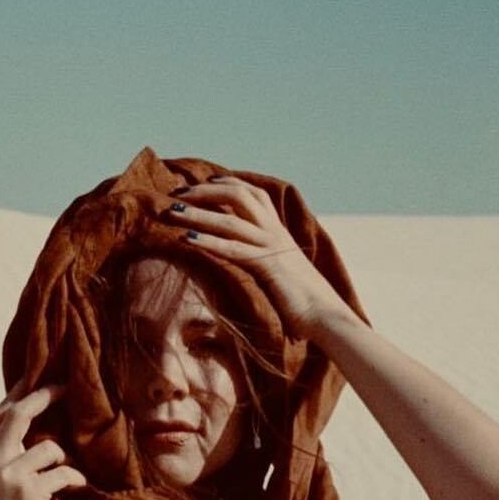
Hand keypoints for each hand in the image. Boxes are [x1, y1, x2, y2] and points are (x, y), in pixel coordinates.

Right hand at [0, 380, 85, 499]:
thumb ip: (6, 461)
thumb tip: (32, 436)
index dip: (18, 393)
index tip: (34, 376)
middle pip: (18, 415)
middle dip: (43, 396)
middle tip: (65, 387)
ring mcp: (9, 477)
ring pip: (48, 447)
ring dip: (63, 457)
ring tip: (67, 472)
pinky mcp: (29, 493)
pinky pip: (63, 473)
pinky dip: (74, 478)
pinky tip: (78, 487)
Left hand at [162, 176, 352, 339]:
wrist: (327, 316)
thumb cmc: (305, 302)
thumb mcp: (283, 275)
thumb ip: (267, 262)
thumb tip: (252, 265)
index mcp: (279, 232)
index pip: (253, 193)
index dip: (227, 183)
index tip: (203, 183)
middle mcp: (275, 232)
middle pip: (239, 194)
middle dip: (205, 191)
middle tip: (177, 193)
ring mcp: (272, 247)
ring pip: (230, 221)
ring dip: (198, 214)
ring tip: (171, 212)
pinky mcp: (267, 267)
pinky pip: (233, 249)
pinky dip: (208, 242)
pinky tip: (187, 240)